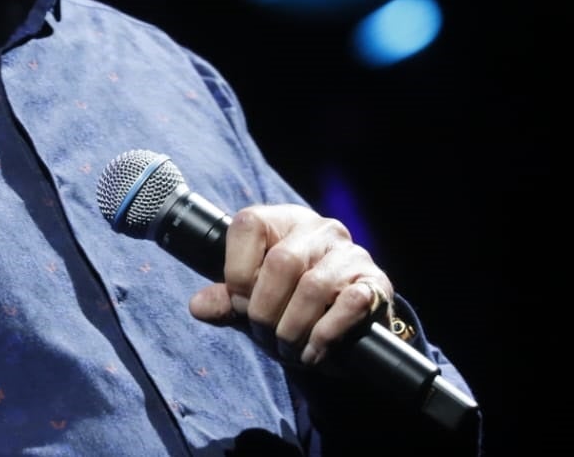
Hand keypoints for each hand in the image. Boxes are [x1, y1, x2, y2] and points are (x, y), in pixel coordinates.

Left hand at [188, 203, 392, 369]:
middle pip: (281, 262)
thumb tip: (198, 306)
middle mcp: (319, 229)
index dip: (236, 272)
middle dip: (264, 311)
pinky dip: (324, 335)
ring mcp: (350, 253)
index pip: (248, 225)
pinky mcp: (375, 282)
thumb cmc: (292, 307)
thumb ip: (227, 301)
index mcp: (282, 221)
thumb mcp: (254, 302)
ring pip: (313, 287)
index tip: (240, 304)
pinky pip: (349, 304)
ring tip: (287, 348)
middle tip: (264, 336)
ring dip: (292, 329)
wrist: (345, 332)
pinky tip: (312, 352)